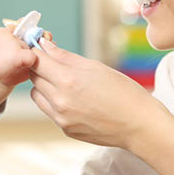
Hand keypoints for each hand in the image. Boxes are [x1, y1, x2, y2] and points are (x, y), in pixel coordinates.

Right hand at [0, 27, 36, 100]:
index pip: (13, 33)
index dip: (14, 43)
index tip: (11, 52)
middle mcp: (9, 36)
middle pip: (22, 42)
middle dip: (19, 51)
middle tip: (9, 62)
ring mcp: (15, 44)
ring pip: (27, 49)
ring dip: (23, 58)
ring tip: (11, 67)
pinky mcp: (19, 54)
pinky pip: (32, 57)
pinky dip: (29, 63)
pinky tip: (21, 69)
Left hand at [28, 39, 165, 148]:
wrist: (139, 125)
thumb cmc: (124, 92)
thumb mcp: (96, 67)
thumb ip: (66, 57)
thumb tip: (45, 45)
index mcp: (68, 80)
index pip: (37, 60)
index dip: (37, 51)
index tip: (41, 47)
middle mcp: (60, 100)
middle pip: (34, 77)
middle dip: (40, 67)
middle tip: (54, 62)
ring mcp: (61, 118)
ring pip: (37, 95)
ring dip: (44, 85)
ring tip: (64, 82)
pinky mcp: (65, 129)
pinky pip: (49, 110)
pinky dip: (53, 101)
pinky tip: (74, 98)